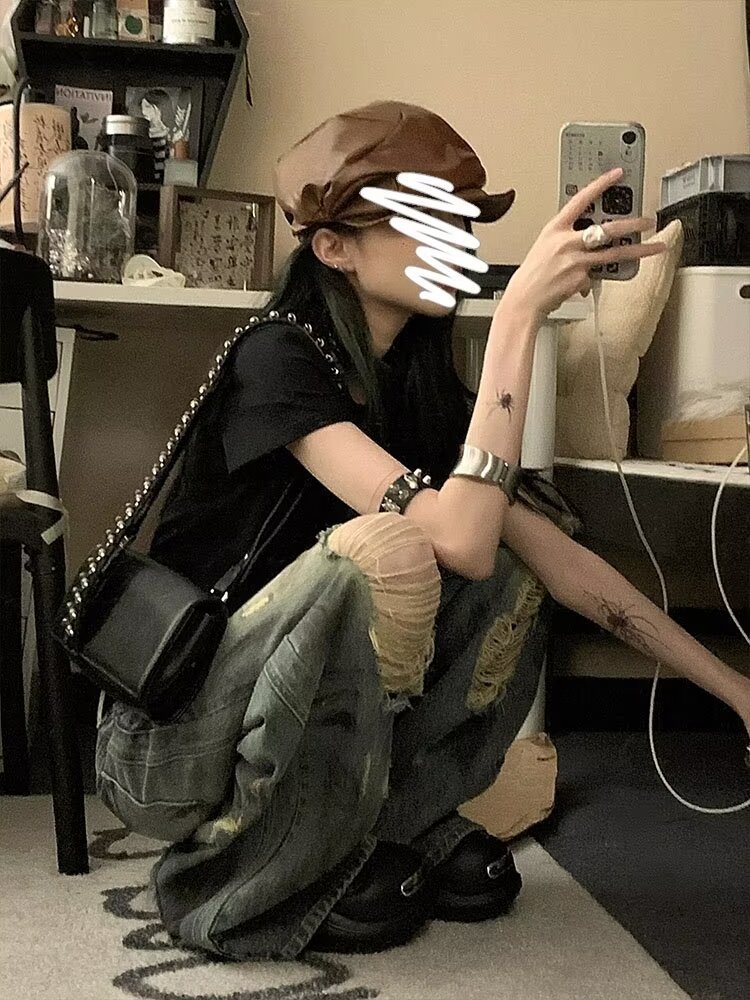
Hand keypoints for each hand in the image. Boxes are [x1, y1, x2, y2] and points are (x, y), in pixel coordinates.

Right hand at [502, 168, 666, 323]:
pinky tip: (578, 284)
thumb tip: (592, 237)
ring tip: (656, 247)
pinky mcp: (581, 279)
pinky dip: (591, 280)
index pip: (582, 199)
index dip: (601, 184)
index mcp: (555, 228)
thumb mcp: (546, 246)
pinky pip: (595, 276)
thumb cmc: (532, 274)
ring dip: (639, 250)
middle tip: (648, 221)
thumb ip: (568, 238)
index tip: (618, 173)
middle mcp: (567, 242)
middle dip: (632, 224)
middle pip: (607, 229)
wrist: (523, 300)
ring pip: (614, 254)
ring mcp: (576, 261)